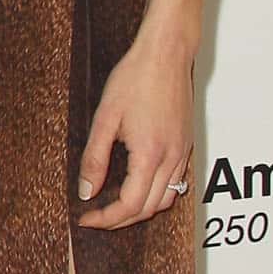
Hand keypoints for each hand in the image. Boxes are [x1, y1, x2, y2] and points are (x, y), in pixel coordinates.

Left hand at [76, 37, 193, 230]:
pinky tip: (138, 186)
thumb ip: (95, 158)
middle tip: (96, 217)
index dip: (105, 219)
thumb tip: (87, 191)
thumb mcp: (105, 118)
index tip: (86, 218)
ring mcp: (183, 152)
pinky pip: (175, 183)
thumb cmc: (136, 77)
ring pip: (166, 200)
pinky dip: (156, 194)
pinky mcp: (186, 144)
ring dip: (140, 210)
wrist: (166, 53)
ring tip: (114, 207)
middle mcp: (172, 158)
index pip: (129, 205)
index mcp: (150, 155)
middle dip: (120, 220)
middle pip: (149, 209)